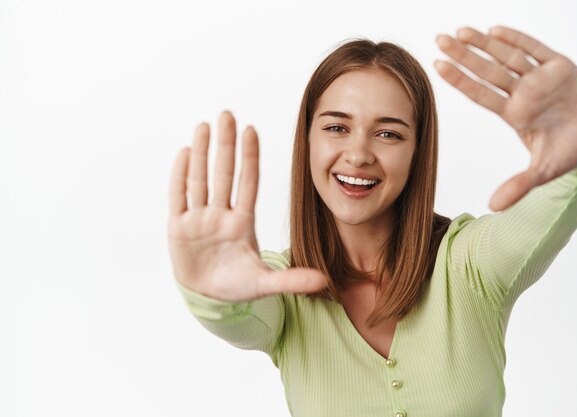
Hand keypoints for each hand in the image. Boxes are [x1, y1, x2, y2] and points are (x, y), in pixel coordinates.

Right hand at [168, 111, 327, 301]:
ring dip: (201, 153)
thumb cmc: (236, 286)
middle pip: (223, 173)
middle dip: (226, 145)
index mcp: (243, 223)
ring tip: (204, 125)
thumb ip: (290, 281)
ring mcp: (199, 219)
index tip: (252, 131)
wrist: (208, 298)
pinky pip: (178, 197)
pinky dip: (180, 176)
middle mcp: (221, 215)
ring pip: (200, 180)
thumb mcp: (263, 283)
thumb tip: (323, 281)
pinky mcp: (178, 228)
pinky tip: (184, 152)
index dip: (249, 157)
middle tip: (228, 114)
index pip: (248, 183)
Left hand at [434, 26, 576, 211]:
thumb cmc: (567, 149)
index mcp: (514, 114)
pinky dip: (518, 40)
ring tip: (461, 31)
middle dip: (464, 56)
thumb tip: (494, 207)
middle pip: (487, 71)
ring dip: (485, 44)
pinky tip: (496, 31)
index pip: (480, 94)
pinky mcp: (560, 66)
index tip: (438, 66)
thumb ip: (519, 185)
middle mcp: (522, 93)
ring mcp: (539, 78)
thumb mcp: (543, 170)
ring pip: (507, 57)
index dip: (460, 80)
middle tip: (440, 40)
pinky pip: (536, 50)